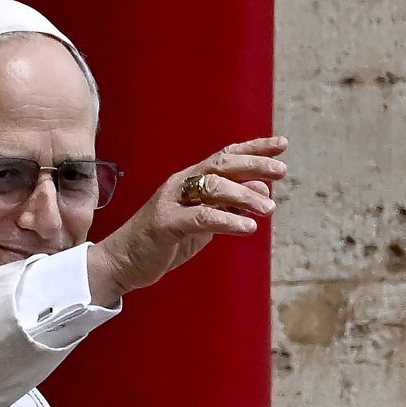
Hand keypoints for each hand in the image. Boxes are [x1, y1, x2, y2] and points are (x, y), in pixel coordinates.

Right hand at [87, 136, 287, 304]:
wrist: (123, 262)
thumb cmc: (167, 240)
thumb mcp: (204, 221)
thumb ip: (229, 206)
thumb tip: (264, 191)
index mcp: (190, 179)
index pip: (226, 156)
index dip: (254, 148)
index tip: (282, 144)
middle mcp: (181, 183)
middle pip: (221, 164)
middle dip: (253, 164)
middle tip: (281, 170)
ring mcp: (171, 201)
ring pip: (213, 187)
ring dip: (245, 195)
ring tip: (268, 208)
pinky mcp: (164, 224)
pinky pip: (201, 217)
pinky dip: (227, 220)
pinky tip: (248, 227)